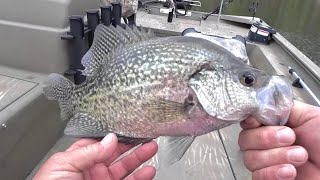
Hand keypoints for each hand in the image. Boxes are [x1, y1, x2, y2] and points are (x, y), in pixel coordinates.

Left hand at [34, 133, 157, 179]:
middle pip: (116, 152)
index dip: (115, 134)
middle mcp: (92, 169)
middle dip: (132, 143)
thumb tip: (109, 139)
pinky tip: (148, 170)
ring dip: (140, 157)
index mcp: (78, 159)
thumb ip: (88, 151)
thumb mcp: (63, 165)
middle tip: (145, 134)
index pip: (100, 142)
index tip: (128, 126)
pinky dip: (141, 176)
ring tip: (151, 148)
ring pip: (126, 167)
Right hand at [238, 101, 319, 179]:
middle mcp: (271, 144)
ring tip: (299, 156)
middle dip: (265, 137)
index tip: (257, 120)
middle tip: (290, 137)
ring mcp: (270, 163)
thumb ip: (285, 107)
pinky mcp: (271, 179)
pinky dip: (272, 172)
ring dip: (274, 156)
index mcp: (279, 126)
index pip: (250, 120)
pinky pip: (257, 176)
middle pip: (245, 138)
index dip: (250, 120)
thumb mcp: (312, 117)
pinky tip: (289, 171)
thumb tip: (263, 102)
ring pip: (249, 158)